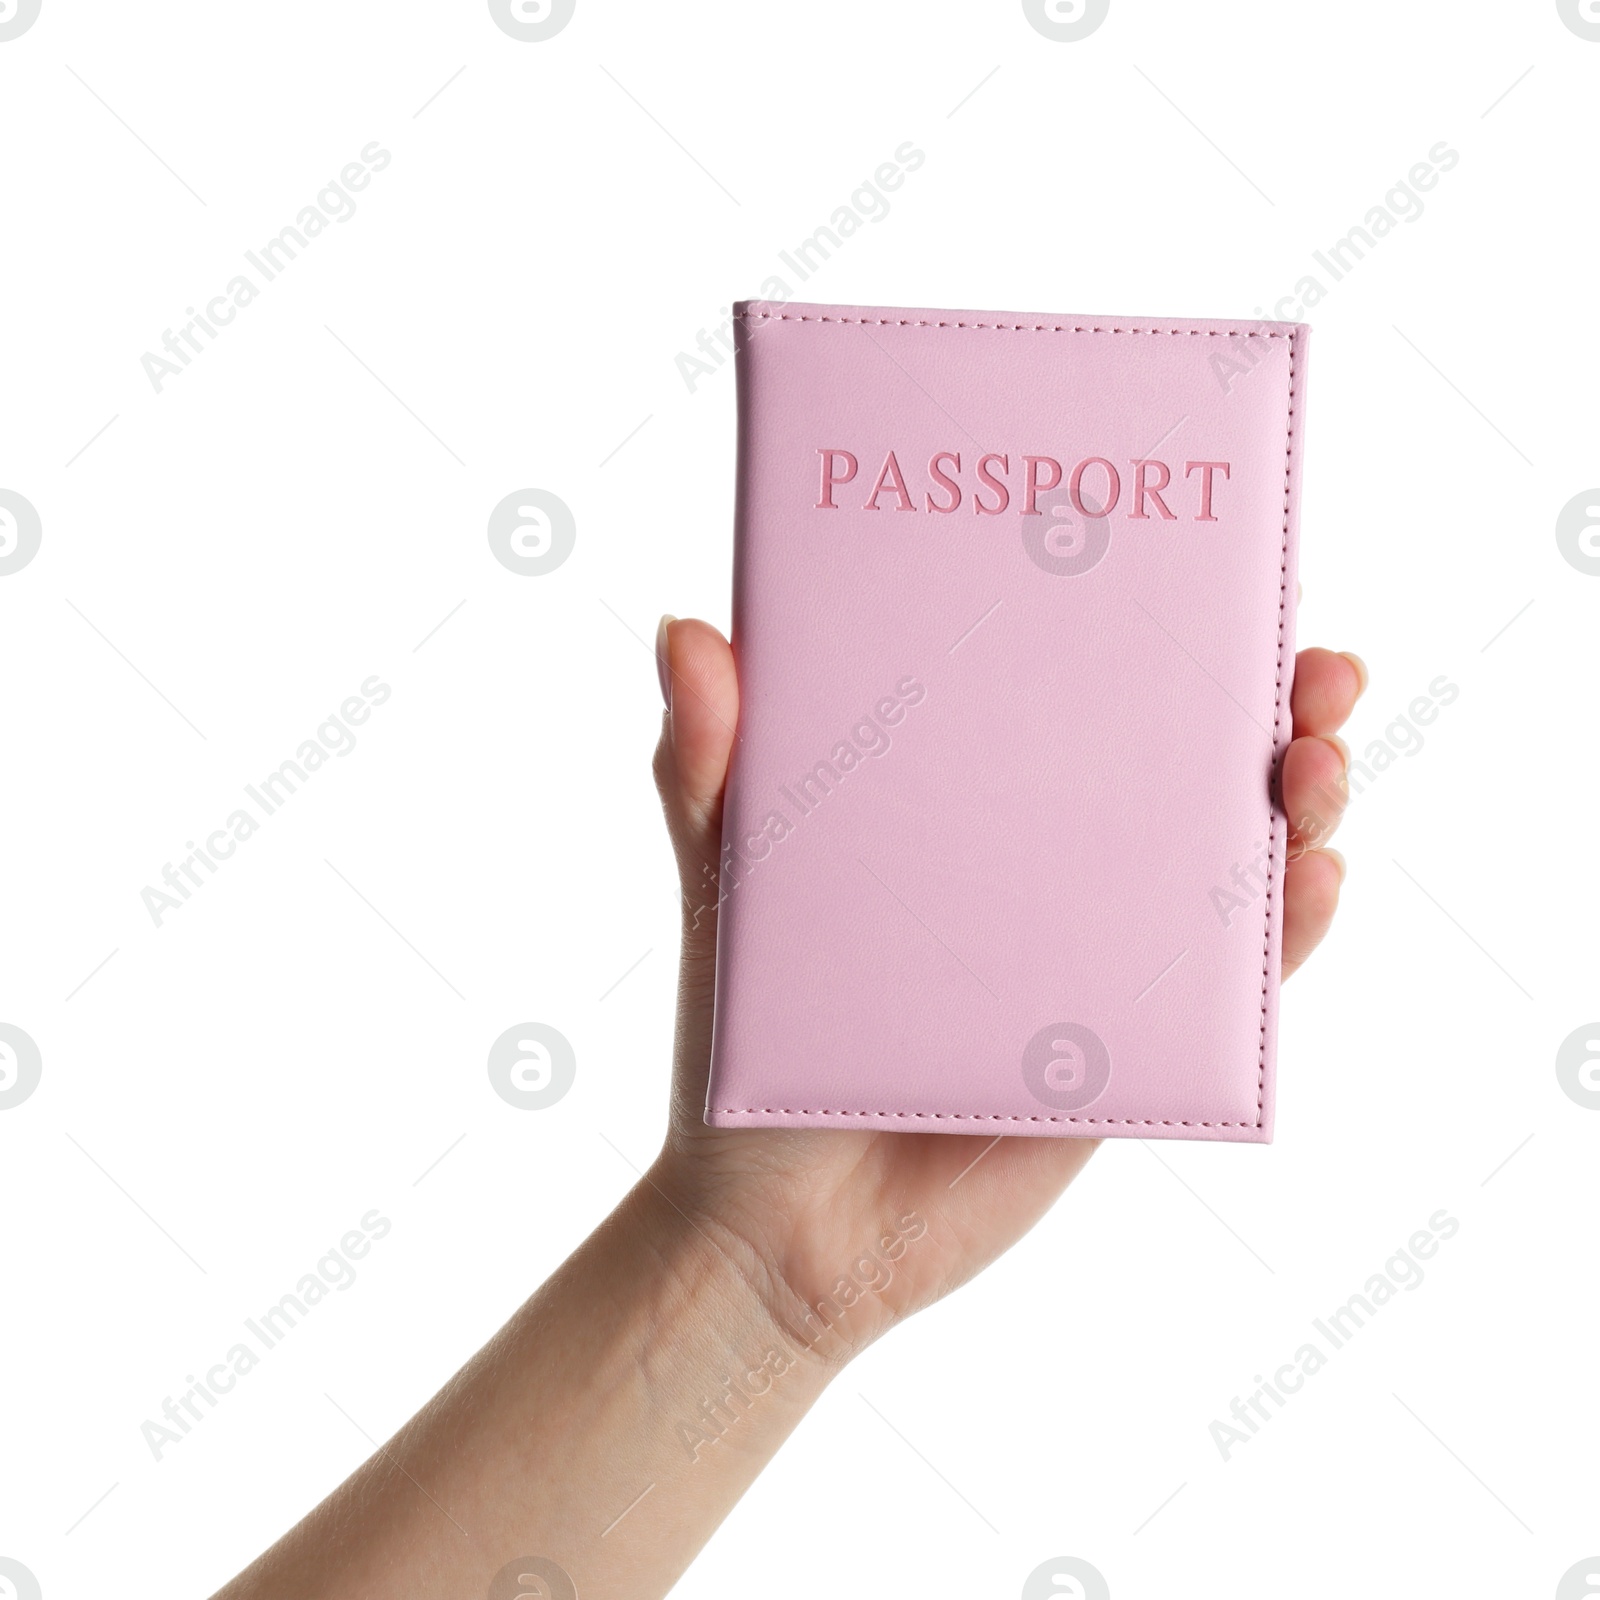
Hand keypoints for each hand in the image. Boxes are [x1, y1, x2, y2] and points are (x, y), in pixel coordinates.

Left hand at [649, 618, 1363, 1361]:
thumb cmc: (746, 1032)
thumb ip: (704, 766)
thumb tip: (684, 627)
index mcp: (968, 789)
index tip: (1208, 559)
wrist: (778, 1221)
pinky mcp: (1130, 1040)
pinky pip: (1233, 980)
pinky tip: (1309, 882)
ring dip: (1303, 797)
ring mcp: (1100, 943)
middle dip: (1272, 697)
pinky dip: (1289, 928)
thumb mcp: (726, 881)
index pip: (1077, 680)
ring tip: (1313, 764)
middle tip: (1310, 665)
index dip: (1155, 619)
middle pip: (1186, 753)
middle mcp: (1050, 852)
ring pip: (1234, 852)